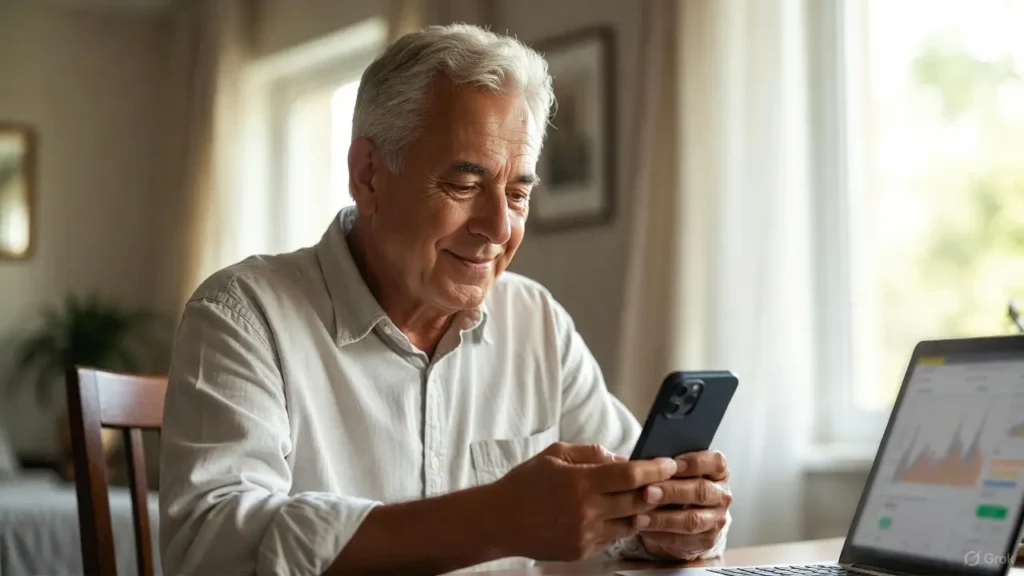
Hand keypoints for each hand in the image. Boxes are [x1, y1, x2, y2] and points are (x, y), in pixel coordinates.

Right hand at [490, 442, 677, 561]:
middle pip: (637, 501)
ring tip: (642, 500)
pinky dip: (619, 526)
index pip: (630, 475)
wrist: (499, 520)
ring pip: (630, 523)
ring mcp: (585, 533)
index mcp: (580, 481)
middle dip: (656, 491)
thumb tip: (620, 458)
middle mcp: (586, 510)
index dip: (655, 469)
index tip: (669, 464)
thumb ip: (590, 453)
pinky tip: (614, 516)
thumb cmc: (524, 484)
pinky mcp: (582, 550)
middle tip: (666, 482)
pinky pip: (612, 538)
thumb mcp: (555, 454)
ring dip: (639, 511)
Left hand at [636, 450, 731, 560]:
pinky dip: (660, 535)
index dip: (693, 462)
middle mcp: (721, 495)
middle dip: (672, 491)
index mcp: (718, 471)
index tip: (669, 464)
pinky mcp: (707, 540)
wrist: (683, 518)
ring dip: (663, 519)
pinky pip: (683, 540)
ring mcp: (717, 519)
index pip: (715, 462)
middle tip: (647, 492)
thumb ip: (666, 467)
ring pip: (692, 520)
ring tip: (639, 517)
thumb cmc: (677, 486)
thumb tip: (644, 463)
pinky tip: (644, 530)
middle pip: (701, 491)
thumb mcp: (675, 472)